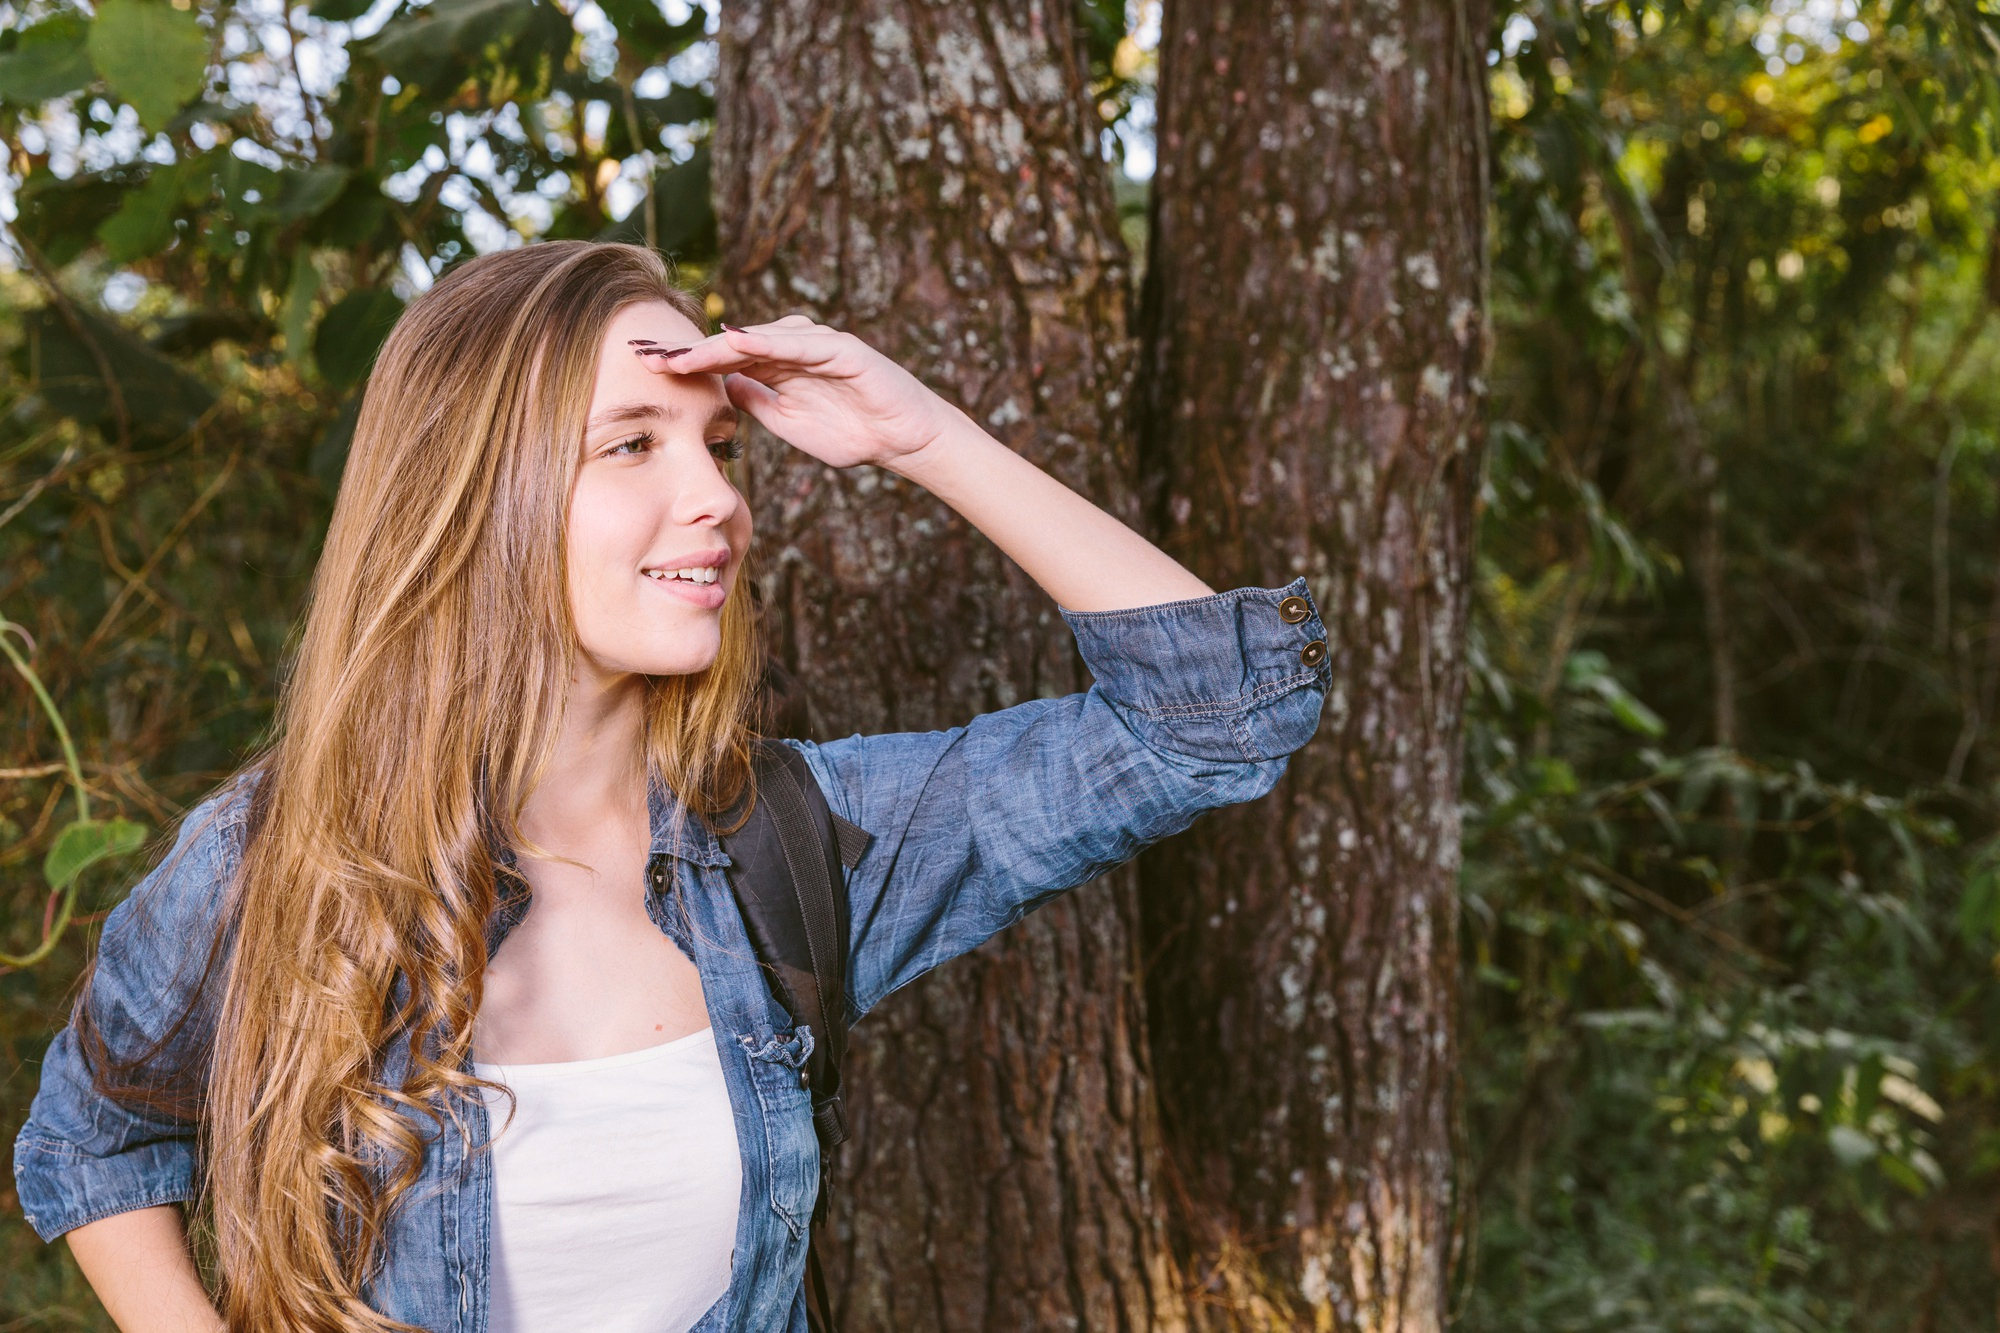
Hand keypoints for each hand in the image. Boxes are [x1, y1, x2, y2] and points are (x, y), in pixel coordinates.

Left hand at [643, 315, 966, 469]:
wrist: (903, 439)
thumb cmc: (852, 433)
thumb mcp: (787, 422)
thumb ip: (754, 400)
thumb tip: (717, 386)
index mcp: (775, 365)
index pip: (719, 359)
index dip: (682, 364)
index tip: (641, 369)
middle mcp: (790, 347)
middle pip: (728, 342)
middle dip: (685, 350)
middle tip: (642, 354)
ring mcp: (815, 343)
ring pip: (756, 338)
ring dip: (715, 345)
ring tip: (679, 355)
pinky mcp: (841, 348)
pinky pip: (799, 343)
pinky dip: (767, 340)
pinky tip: (736, 341)